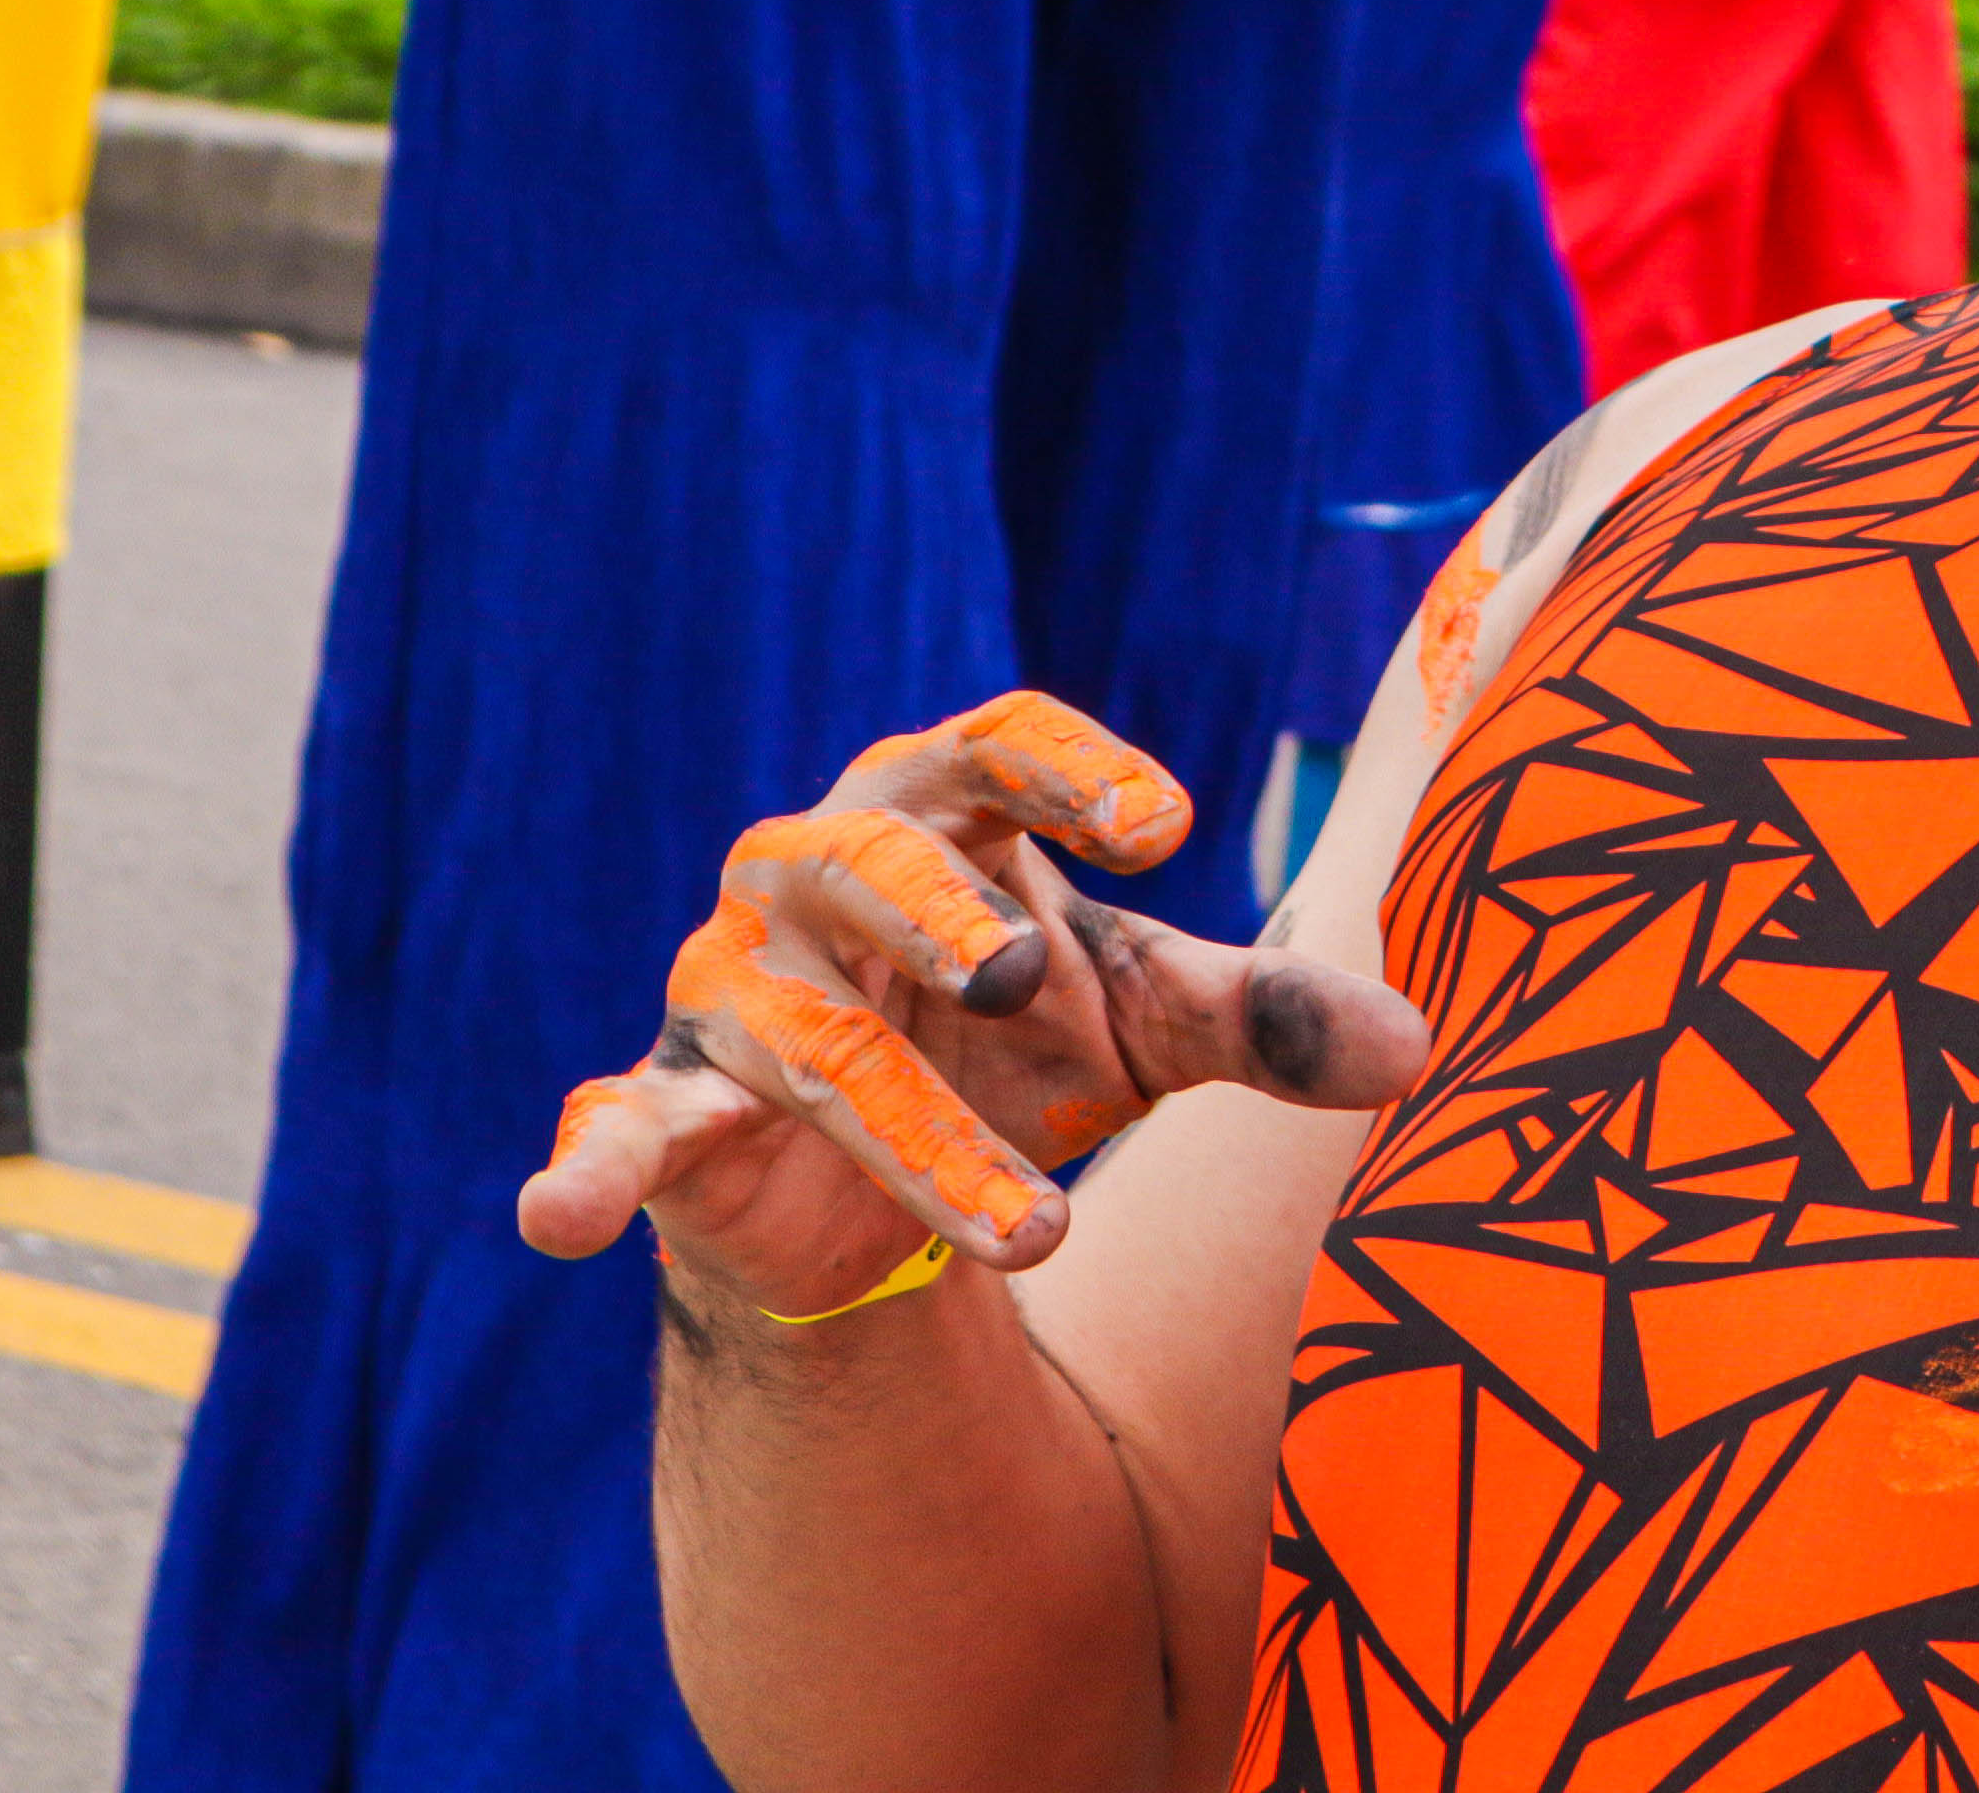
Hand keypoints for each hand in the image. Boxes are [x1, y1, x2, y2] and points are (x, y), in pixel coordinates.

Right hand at [515, 691, 1428, 1317]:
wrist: (899, 1184)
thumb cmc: (1024, 1043)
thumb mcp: (1152, 1023)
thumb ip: (1267, 1020)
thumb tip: (1418, 1048)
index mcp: (938, 812)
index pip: (995, 744)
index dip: (1070, 768)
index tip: (1161, 820)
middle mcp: (818, 876)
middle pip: (874, 863)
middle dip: (948, 916)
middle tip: (1035, 980)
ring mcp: (732, 992)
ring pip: (812, 1046)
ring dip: (915, 1137)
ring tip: (1036, 1235)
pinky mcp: (667, 1110)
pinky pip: (613, 1131)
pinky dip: (586, 1169)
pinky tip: (560, 1215)